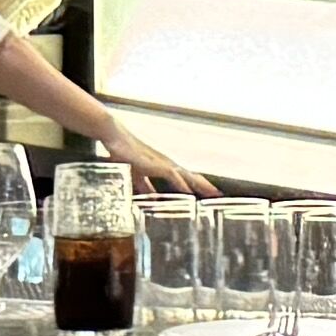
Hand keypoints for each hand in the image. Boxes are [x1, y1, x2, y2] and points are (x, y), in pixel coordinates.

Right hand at [97, 120, 218, 196]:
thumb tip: (151, 197)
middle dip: (205, 186)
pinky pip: (172, 175)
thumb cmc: (126, 154)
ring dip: (200, 185)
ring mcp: (163, 163)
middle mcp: (168, 165)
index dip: (199, 186)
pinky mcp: (155, 164)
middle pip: (192, 177)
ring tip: (212, 194)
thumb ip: (145, 187)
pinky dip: (181, 184)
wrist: (116, 137)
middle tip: (219, 195)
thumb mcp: (137, 176)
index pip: (187, 178)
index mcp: (165, 168)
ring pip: (187, 175)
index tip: (211, 194)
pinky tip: (188, 192)